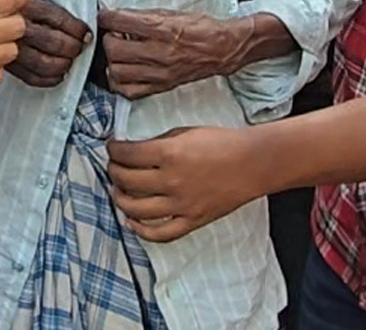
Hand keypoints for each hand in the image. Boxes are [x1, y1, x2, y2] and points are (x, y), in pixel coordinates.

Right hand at [8, 0, 92, 87]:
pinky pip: (31, 78)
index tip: (85, 33)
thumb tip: (74, 20)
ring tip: (69, 61)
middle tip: (79, 47)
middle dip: (72, 47)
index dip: (76, 28)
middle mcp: (17, 27)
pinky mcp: (7, 66)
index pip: (57, 18)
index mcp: (24, 6)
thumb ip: (44, 4)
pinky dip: (49, 79)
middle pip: (53, 41)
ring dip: (63, 64)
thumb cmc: (4, 7)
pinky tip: (58, 75)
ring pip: (43, 62)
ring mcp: (11, 48)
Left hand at [97, 9, 248, 98]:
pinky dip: (120, 82)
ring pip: (117, 72)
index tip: (105, 16)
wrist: (222, 49)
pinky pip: (129, 91)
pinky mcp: (161, 86)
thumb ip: (144, 16)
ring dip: (112, 61)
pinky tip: (124, 71)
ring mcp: (160, 73)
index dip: (106, 17)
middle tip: (114, 34)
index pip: (120, 22)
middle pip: (114, 49)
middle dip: (108, 39)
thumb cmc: (200, 28)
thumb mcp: (172, 13)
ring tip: (119, 53)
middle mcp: (160, 52)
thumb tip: (118, 16)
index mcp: (163, 28)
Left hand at [107, 125, 263, 241]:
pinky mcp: (191, 220)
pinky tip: (132, 221)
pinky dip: (141, 230)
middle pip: (126, 181)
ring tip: (118, 191)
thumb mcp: (186, 132)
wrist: (252, 163)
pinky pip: (160, 233)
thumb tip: (135, 150)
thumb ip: (159, 142)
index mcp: (169, 153)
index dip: (114, 150)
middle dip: (113, 171)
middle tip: (113, 166)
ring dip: (120, 199)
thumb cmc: (222, 143)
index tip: (112, 148)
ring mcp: (181, 204)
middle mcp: (171, 181)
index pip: (127, 154)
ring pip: (136, 209)